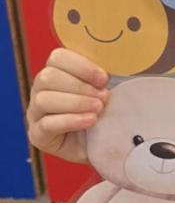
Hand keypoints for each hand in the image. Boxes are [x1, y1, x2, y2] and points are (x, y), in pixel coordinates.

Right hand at [26, 49, 108, 163]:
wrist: (104, 145)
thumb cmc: (104, 113)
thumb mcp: (106, 91)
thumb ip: (104, 78)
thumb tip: (110, 70)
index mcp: (56, 72)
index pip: (58, 58)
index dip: (81, 66)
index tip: (104, 79)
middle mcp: (41, 90)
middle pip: (47, 77)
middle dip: (79, 86)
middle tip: (102, 97)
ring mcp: (36, 113)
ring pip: (44, 100)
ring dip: (76, 103)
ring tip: (98, 109)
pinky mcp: (38, 135)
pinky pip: (47, 124)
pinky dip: (71, 121)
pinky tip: (90, 121)